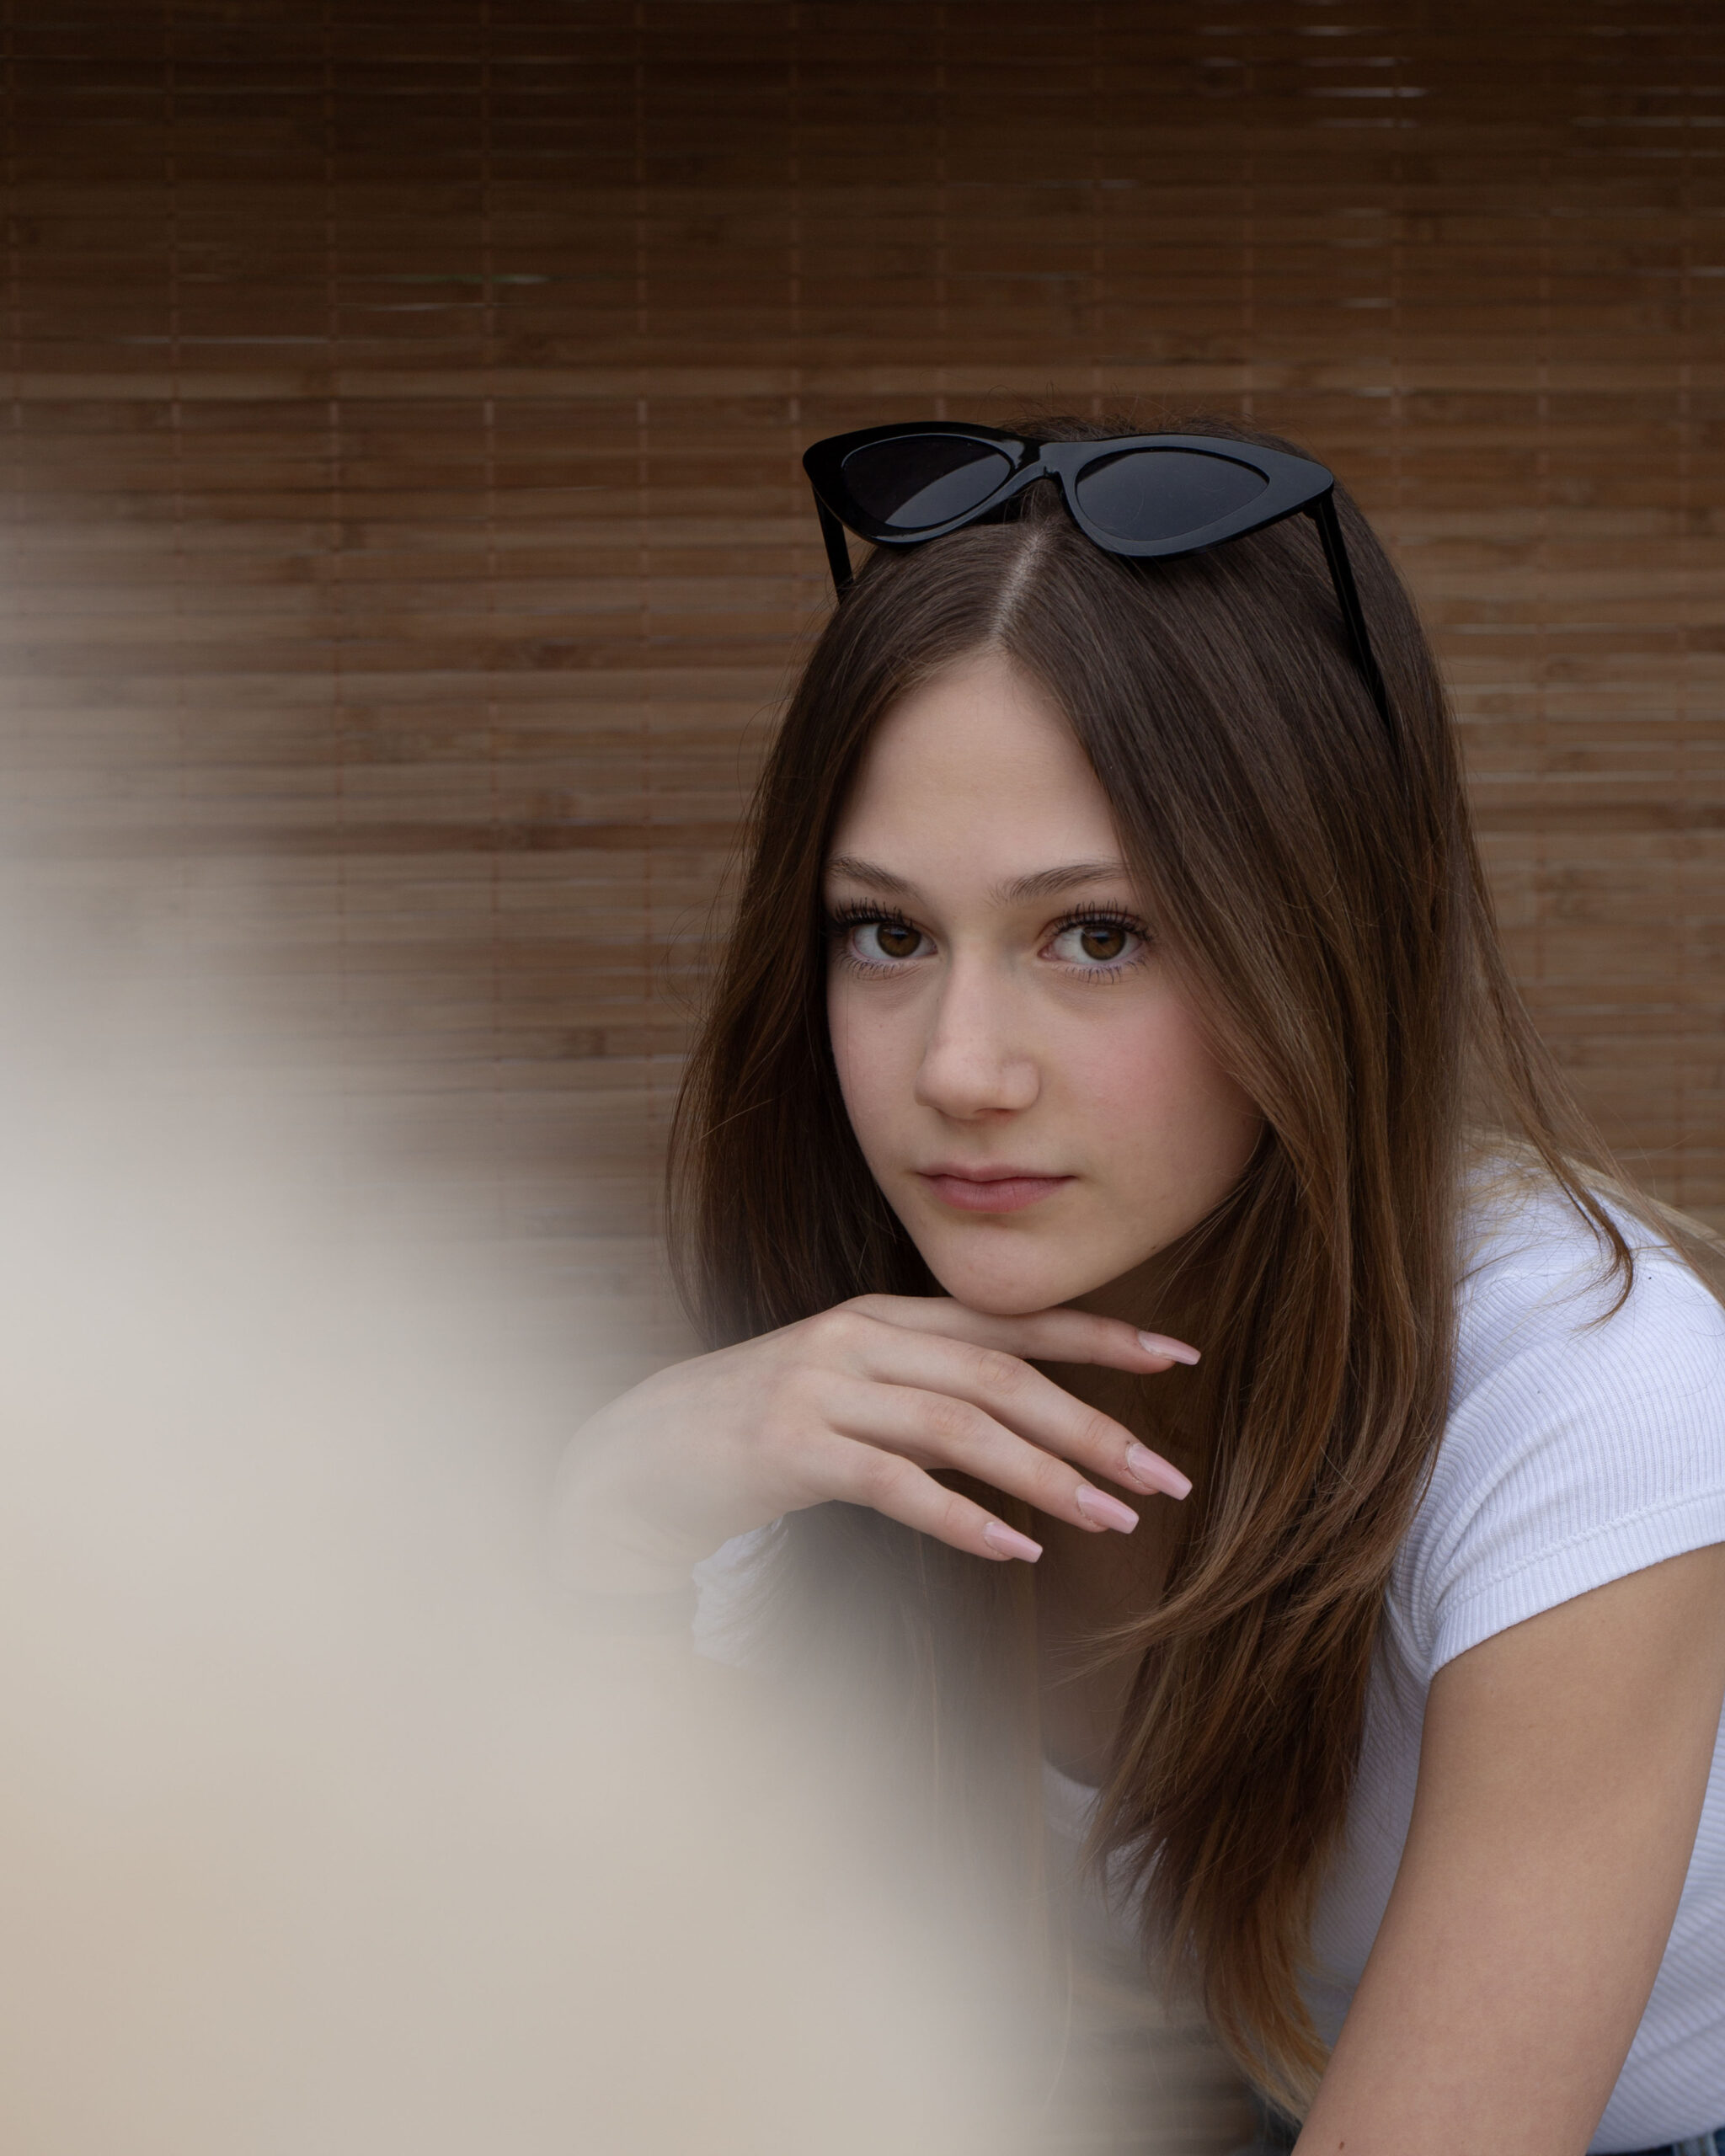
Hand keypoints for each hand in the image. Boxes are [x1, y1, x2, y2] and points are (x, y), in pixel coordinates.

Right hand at [552, 1295, 1196, 1593]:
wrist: (638, 1455)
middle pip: (1000, 1376)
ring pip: (958, 1426)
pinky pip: (894, 1482)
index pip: (1010, 1321)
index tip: (1178, 1357)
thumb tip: (1032, 1431)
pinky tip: (1013, 1549)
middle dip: (1093, 1424)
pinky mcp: (790, 1447)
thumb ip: (931, 1397)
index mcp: (885, 1318)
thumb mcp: (854, 1393)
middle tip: (1165, 1478)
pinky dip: (961, 1517)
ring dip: (1045, 1475)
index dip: (1098, 1336)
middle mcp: (860, 1338)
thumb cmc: (761, 1430)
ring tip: (1110, 1518)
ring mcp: (822, 1387)